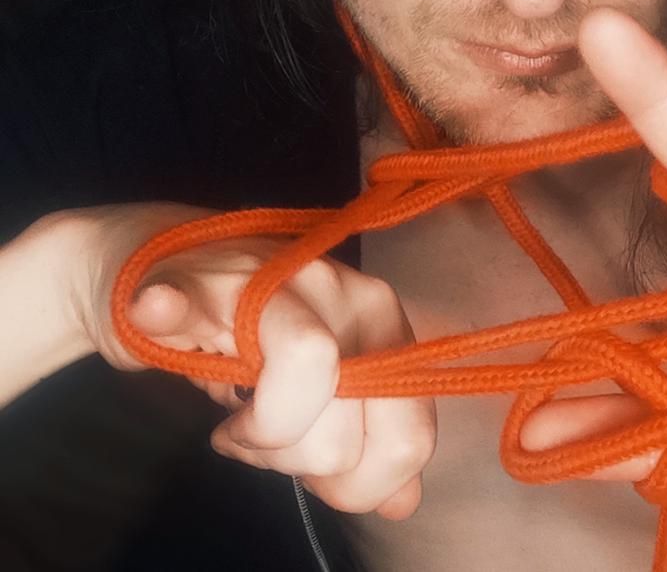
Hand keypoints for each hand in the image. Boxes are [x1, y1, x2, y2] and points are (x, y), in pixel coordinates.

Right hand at [69, 201, 435, 517]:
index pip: (408, 436)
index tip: (316, 470)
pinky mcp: (194, 278)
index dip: (359, 483)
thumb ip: (372, 441)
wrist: (180, 267)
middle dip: (294, 461)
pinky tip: (155, 309)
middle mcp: (341, 289)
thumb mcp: (331, 393)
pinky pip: (185, 302)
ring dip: (245, 436)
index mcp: (383, 320)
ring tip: (231, 412)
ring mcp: (267, 277)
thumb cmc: (260, 337)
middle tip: (264, 435)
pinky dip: (168, 311)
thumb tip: (403, 501)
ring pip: (290, 396)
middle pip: (341, 435)